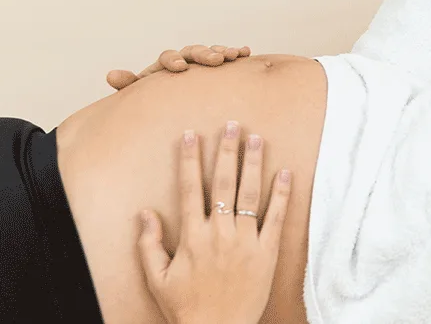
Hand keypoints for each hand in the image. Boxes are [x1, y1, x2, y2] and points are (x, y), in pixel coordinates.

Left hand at [108, 45, 251, 89]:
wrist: (173, 105)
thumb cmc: (157, 101)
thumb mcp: (141, 95)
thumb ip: (129, 85)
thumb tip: (110, 75)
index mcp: (164, 66)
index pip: (167, 57)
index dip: (173, 60)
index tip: (179, 68)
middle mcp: (184, 60)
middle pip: (193, 50)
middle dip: (204, 53)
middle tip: (215, 60)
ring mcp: (201, 62)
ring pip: (211, 51)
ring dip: (222, 51)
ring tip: (233, 55)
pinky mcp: (218, 67)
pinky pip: (228, 57)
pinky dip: (237, 52)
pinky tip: (246, 52)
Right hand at [138, 123, 291, 323]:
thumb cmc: (185, 307)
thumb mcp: (157, 278)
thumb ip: (149, 243)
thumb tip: (145, 212)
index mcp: (191, 236)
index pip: (190, 188)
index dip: (190, 159)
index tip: (191, 134)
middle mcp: (219, 233)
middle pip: (223, 183)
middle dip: (227, 151)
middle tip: (232, 125)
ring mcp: (245, 241)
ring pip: (250, 194)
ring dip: (254, 163)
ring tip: (258, 138)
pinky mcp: (267, 252)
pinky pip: (276, 218)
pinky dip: (282, 194)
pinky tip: (286, 172)